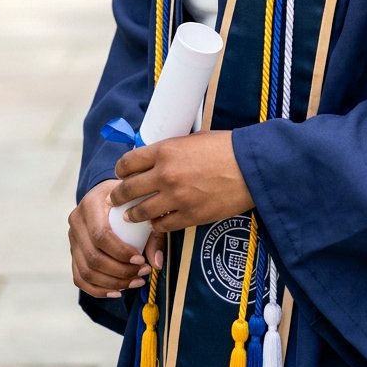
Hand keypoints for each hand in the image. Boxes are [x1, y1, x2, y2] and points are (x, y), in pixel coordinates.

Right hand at [68, 179, 154, 298]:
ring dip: (112, 283)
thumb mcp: (145, 207)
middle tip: (142, 273)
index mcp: (91, 204)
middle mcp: (77, 221)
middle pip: (93, 257)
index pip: (101, 235)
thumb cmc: (130, 199)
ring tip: (136, 282)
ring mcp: (73, 238)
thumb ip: (153, 233)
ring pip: (86, 271)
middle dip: (120, 271)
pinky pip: (80, 278)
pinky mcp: (73, 252)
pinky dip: (99, 289)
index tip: (141, 260)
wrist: (111, 194)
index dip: (120, 253)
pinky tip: (118, 291)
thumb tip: (156, 264)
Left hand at [110, 131, 252, 233]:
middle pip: (128, 190)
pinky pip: (162, 226)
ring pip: (141, 212)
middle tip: (116, 200)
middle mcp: (165, 175)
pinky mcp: (189, 216)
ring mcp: (176, 198)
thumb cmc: (225, 147)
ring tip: (131, 216)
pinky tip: (157, 222)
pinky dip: (157, 225)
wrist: (251, 166)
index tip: (120, 175)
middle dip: (119, 196)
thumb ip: (171, 151)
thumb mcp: (193, 139)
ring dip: (134, 214)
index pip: (128, 163)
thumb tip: (156, 158)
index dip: (120, 170)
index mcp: (165, 151)